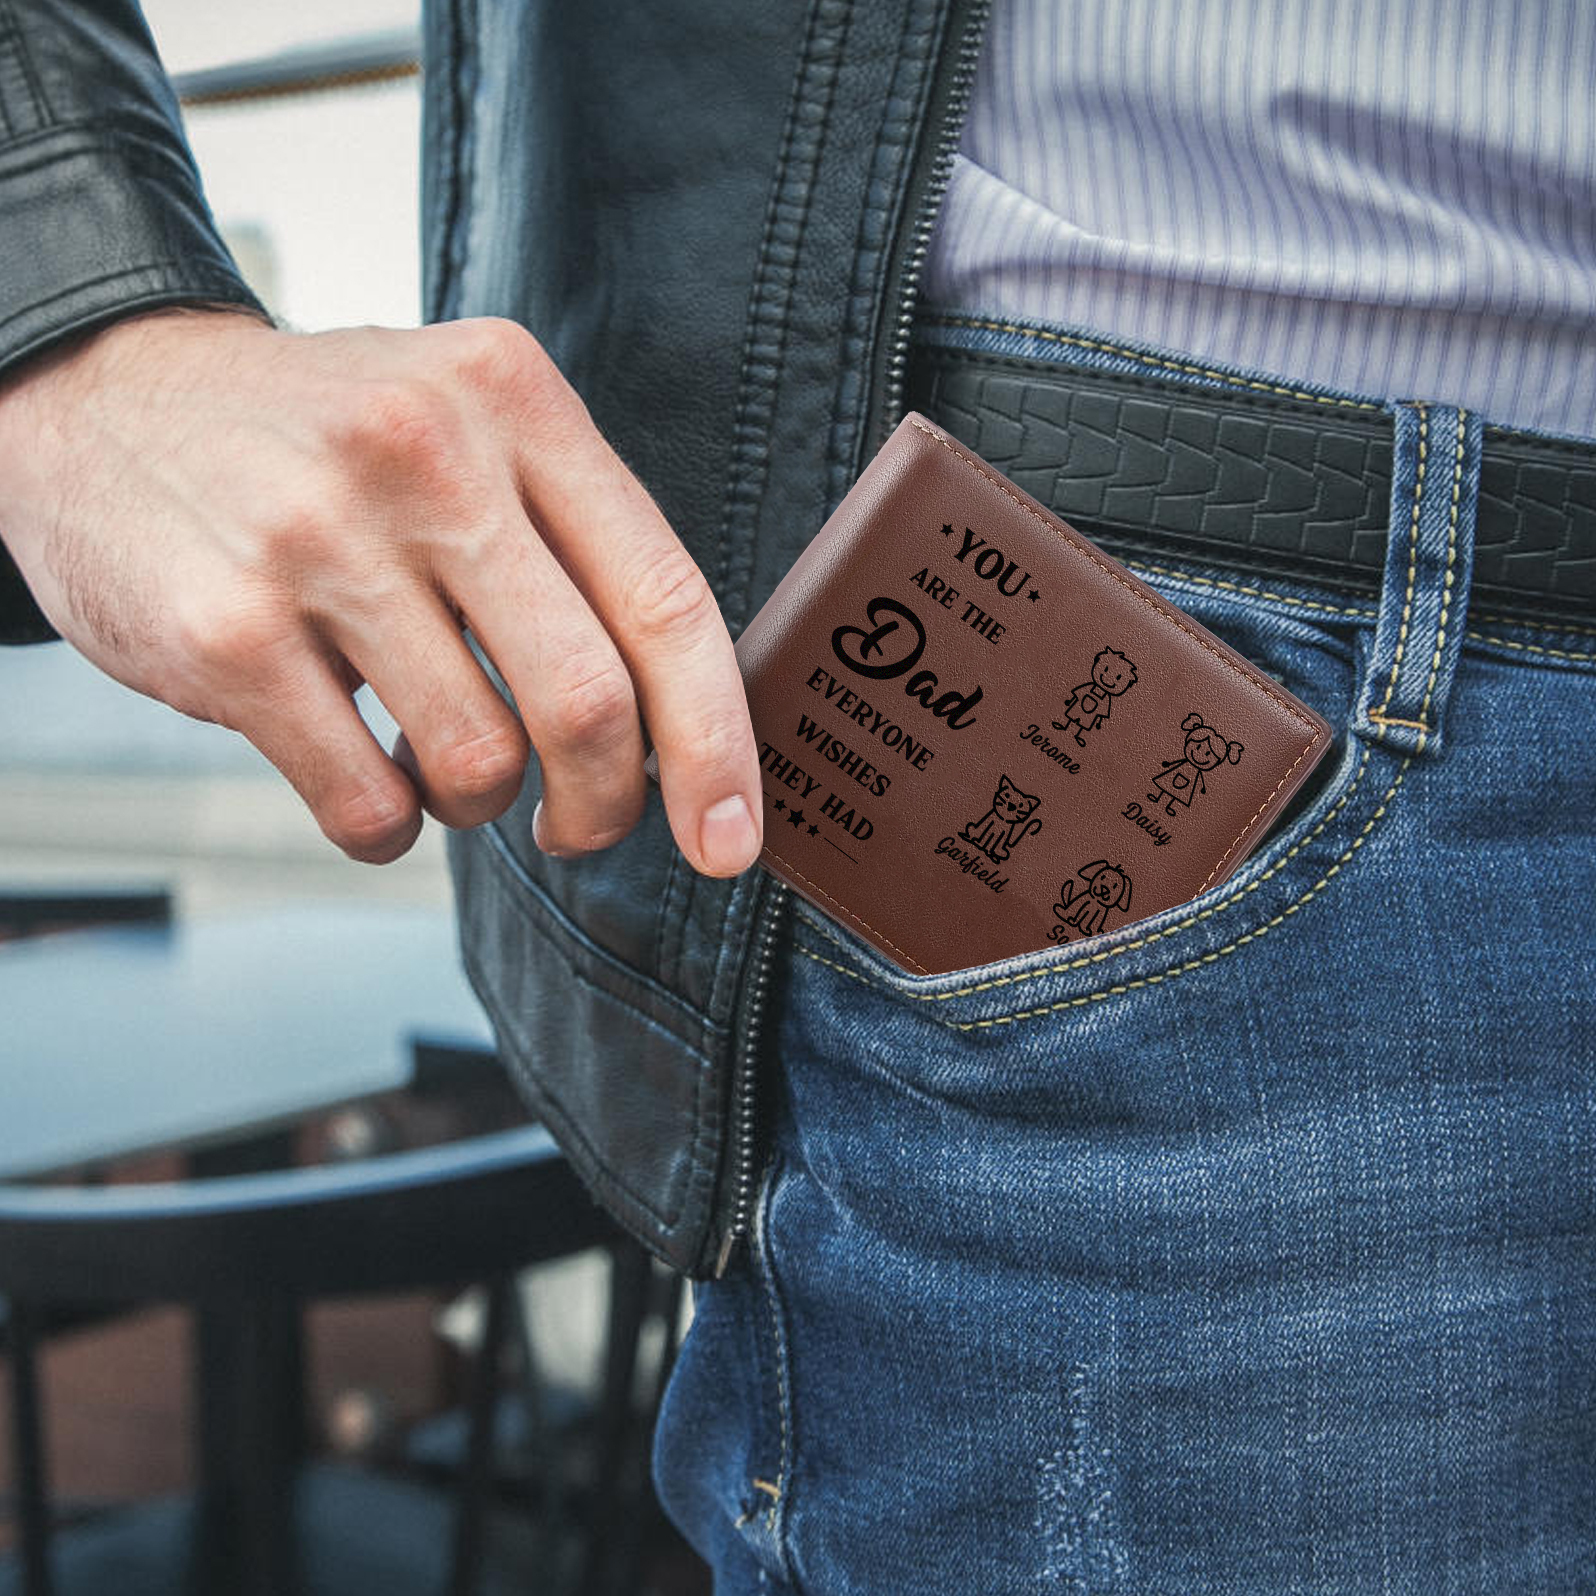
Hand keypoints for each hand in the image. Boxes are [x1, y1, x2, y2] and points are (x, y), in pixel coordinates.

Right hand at [0, 306, 763, 873]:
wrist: (109, 398)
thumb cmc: (331, 444)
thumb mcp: (468, 425)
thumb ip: (576, 542)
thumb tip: (685, 727)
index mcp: (516, 401)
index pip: (666, 600)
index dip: (717, 745)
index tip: (733, 841)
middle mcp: (427, 454)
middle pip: (588, 703)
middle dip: (606, 806)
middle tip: (580, 827)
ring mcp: (318, 541)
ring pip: (480, 763)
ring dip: (480, 807)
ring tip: (443, 763)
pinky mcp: (224, 632)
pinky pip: (368, 803)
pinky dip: (391, 829)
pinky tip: (374, 784)